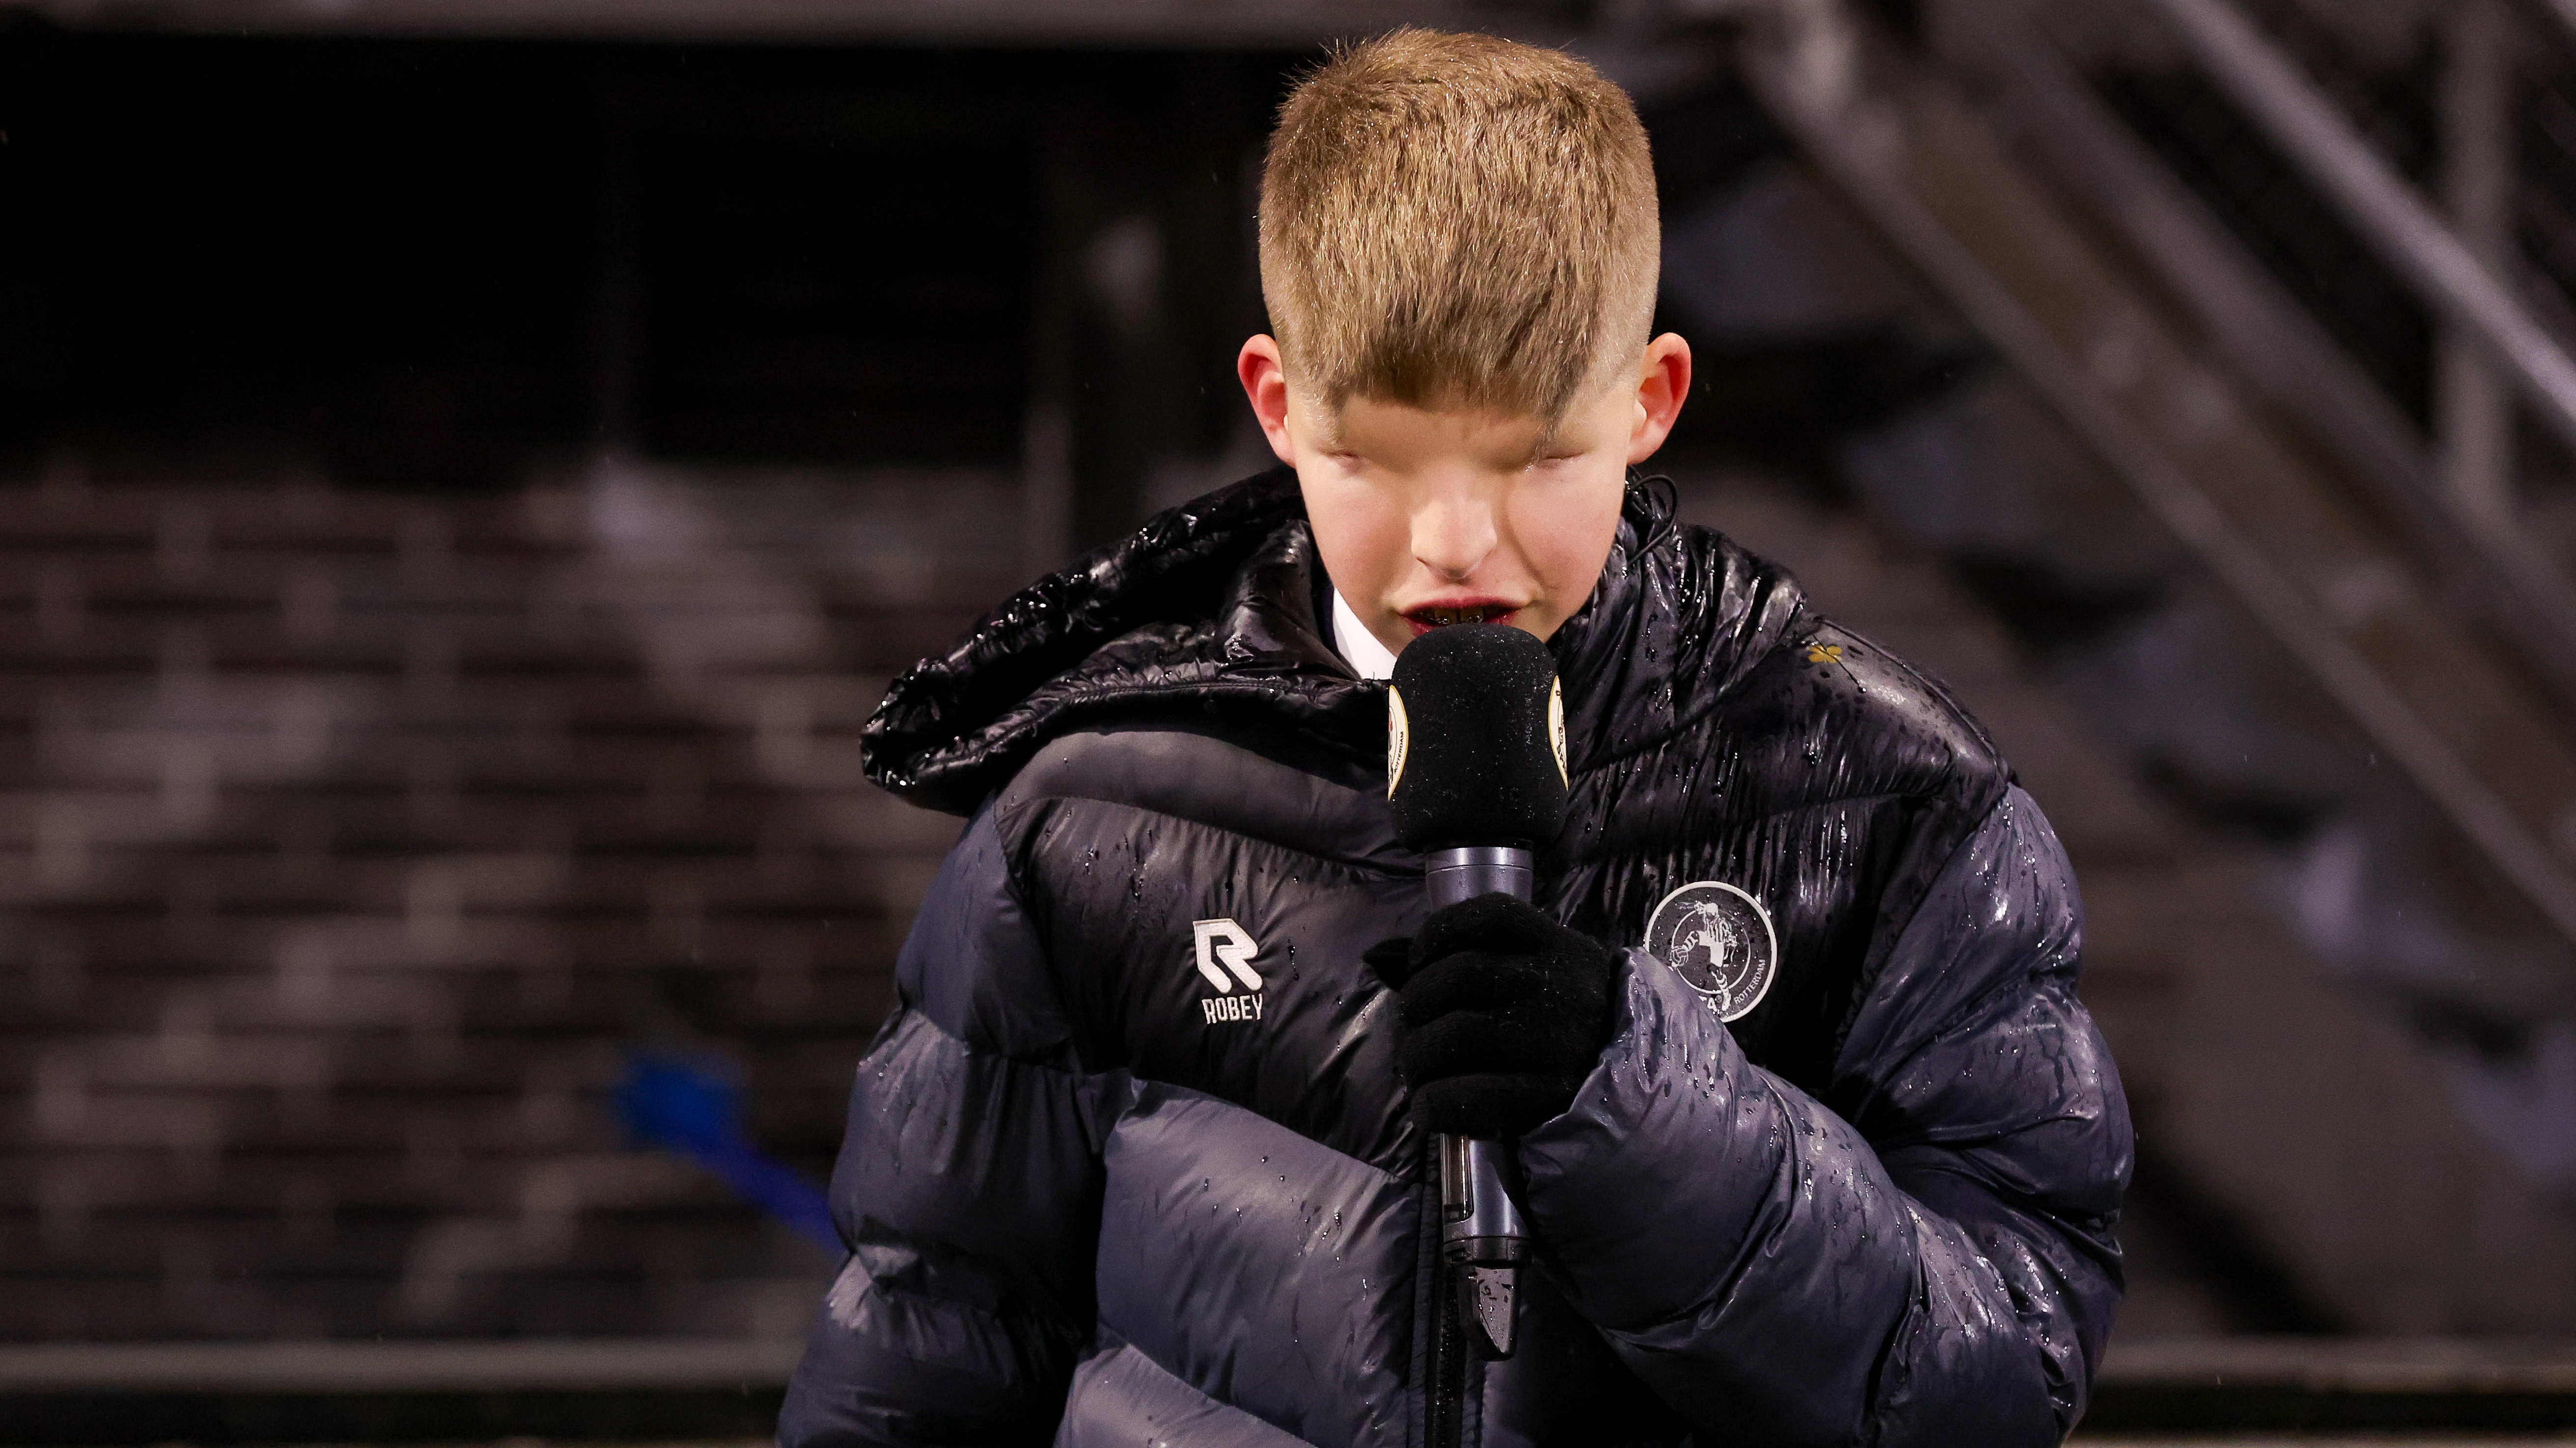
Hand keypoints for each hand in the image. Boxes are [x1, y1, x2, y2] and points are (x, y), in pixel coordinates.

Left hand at [1365, 893, 1617, 1137]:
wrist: (1624, 1079)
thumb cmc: (1556, 1016)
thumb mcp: (1527, 969)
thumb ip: (1457, 956)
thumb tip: (1376, 956)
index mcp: (1556, 945)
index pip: (1486, 916)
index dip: (1435, 934)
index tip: (1418, 962)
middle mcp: (1560, 987)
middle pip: (1461, 975)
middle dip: (1416, 1000)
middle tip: (1412, 1022)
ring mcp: (1559, 1043)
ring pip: (1457, 1035)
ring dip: (1416, 1055)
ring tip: (1416, 1066)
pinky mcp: (1551, 1097)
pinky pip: (1469, 1097)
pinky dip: (1432, 1102)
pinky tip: (1427, 1105)